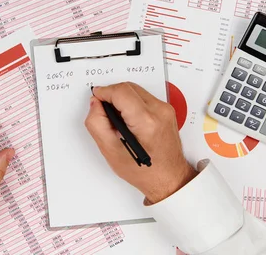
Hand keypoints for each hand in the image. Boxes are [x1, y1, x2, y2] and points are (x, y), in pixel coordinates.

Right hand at [86, 83, 196, 203]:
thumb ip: (97, 124)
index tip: (96, 98)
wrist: (169, 178)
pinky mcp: (167, 110)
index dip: (104, 92)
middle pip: (128, 87)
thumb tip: (95, 104)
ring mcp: (165, 109)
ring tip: (116, 119)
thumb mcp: (111, 152)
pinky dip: (132, 102)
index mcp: (146, 122)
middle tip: (104, 112)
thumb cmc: (145, 171)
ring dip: (122, 98)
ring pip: (136, 90)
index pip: (121, 92)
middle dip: (112, 95)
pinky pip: (144, 97)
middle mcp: (159, 112)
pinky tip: (128, 119)